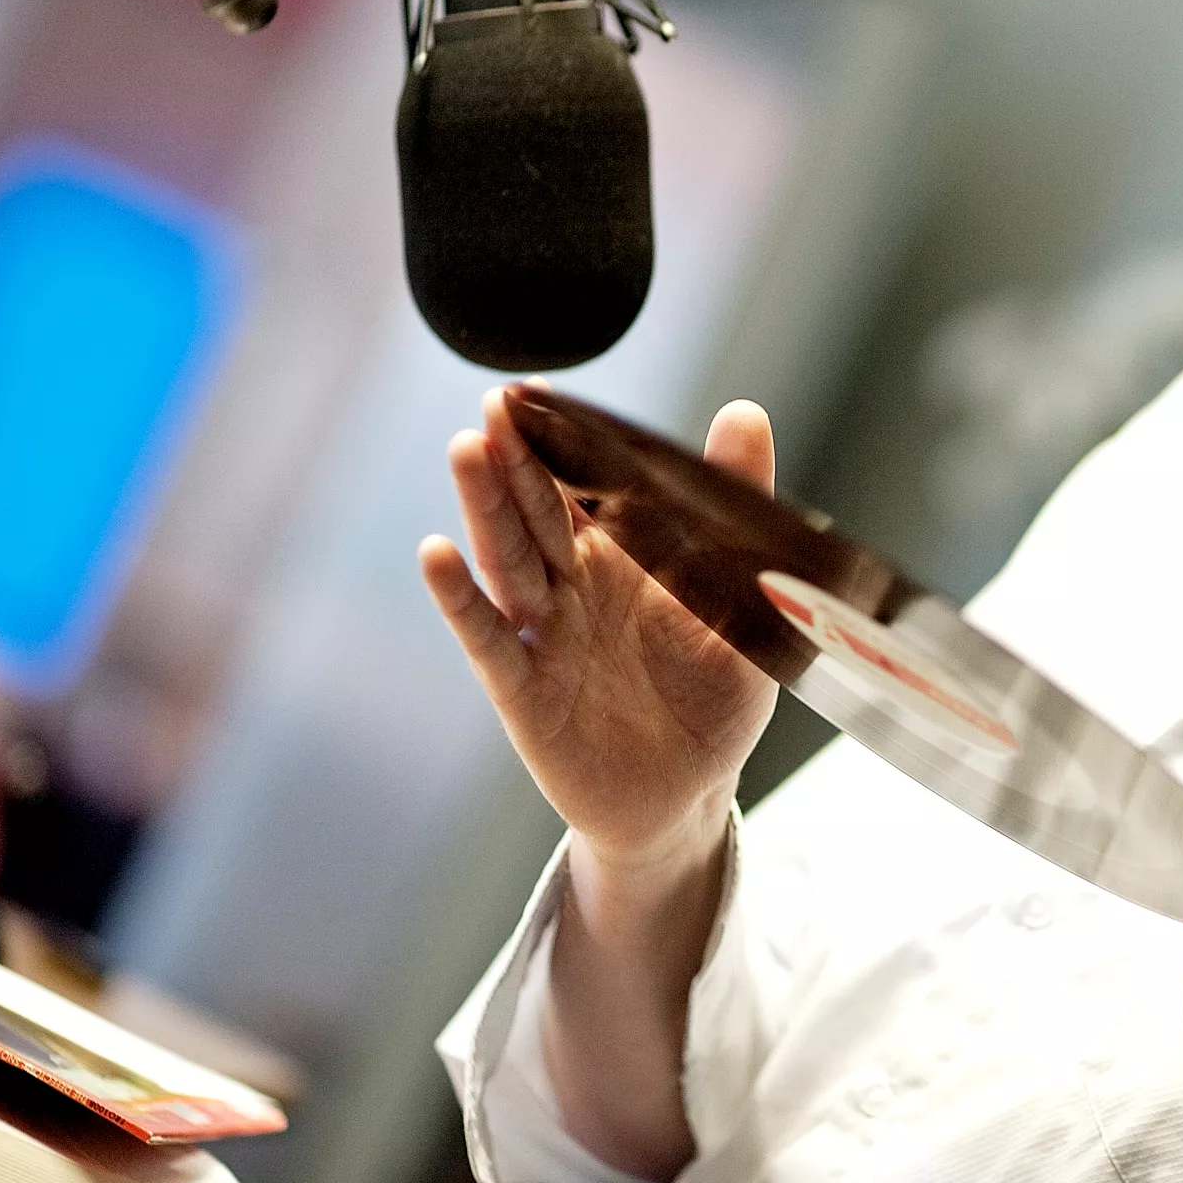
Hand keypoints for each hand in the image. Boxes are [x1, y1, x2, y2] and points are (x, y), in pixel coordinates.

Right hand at [419, 388, 779, 864]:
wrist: (691, 793)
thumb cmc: (713, 693)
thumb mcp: (744, 596)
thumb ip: (736, 507)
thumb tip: (745, 413)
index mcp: (625, 555)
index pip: (587, 483)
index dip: (566, 438)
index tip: (544, 389)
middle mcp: (574, 585)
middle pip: (539, 510)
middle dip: (517, 456)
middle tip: (500, 403)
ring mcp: (545, 633)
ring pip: (508, 559)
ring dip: (486, 507)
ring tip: (467, 450)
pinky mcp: (524, 690)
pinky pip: (489, 639)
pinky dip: (461, 600)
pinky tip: (437, 555)